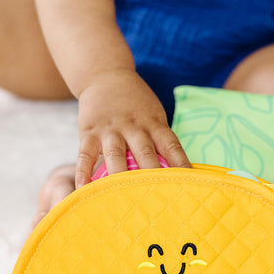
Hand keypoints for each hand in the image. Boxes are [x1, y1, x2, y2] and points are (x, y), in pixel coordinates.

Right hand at [74, 68, 190, 187]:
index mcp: (154, 123)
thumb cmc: (136, 103)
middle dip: (152, 175)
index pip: (171, 145)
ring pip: (116, 155)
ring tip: (123, 198)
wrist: (106, 76)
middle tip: (158, 196)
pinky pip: (85, 154)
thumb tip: (176, 171)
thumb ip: (159, 140)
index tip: (189, 180)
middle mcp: (134, 126)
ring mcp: (111, 129)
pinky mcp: (89, 132)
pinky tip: (83, 188)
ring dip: (120, 176)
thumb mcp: (153, 115)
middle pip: (145, 153)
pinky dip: (84, 172)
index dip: (181, 163)